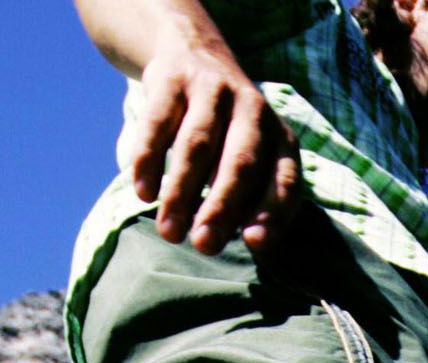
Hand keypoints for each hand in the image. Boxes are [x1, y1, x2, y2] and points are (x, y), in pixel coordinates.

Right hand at [119, 23, 302, 253]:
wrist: (193, 53)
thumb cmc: (226, 131)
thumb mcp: (249, 157)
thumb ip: (248, 198)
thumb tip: (235, 238)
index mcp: (280, 137)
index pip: (284, 179)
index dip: (271, 210)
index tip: (252, 242)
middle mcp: (253, 110)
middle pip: (240, 163)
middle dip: (222, 207)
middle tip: (203, 244)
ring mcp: (213, 91)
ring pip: (197, 145)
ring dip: (181, 193)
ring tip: (169, 231)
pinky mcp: (173, 79)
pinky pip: (158, 123)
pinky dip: (149, 160)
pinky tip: (144, 192)